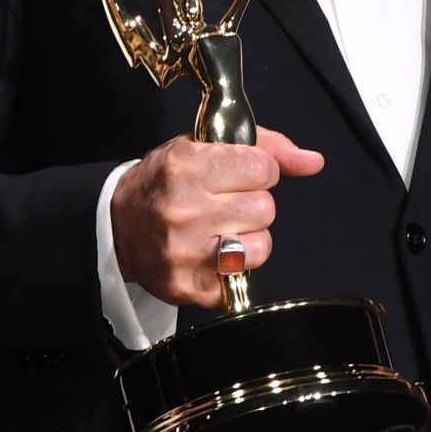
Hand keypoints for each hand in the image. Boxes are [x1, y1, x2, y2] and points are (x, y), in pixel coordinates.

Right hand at [109, 129, 321, 307]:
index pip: (263, 168)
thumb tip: (313, 162)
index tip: (242, 175)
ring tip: (224, 229)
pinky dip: (235, 267)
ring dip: (250, 238)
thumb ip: (265, 146)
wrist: (116, 226)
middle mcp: (184, 208)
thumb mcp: (203, 145)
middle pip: (266, 208)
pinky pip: (243, 278)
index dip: (260, 171)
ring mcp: (185, 251)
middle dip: (254, 204)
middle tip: (229, 204)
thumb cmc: (166, 181)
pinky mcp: (188, 286)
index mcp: (187, 165)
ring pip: (261, 246)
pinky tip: (213, 253)